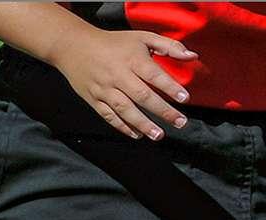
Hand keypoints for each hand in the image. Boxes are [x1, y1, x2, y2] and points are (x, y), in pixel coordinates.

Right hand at [52, 28, 197, 139]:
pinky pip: (109, 115)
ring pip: (125, 109)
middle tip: (180, 122)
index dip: (170, 86)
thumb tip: (192, 56)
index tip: (185, 98)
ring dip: (142, 124)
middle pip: (142, 95)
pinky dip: (122, 127)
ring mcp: (104, 89)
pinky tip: (137, 135)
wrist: (73, 46)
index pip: (153, 74)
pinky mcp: (94, 99)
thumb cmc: (114, 43)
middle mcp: (118, 75)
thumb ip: (168, 46)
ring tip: (159, 135)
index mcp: (131, 59)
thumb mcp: (141, 37)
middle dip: (162, 111)